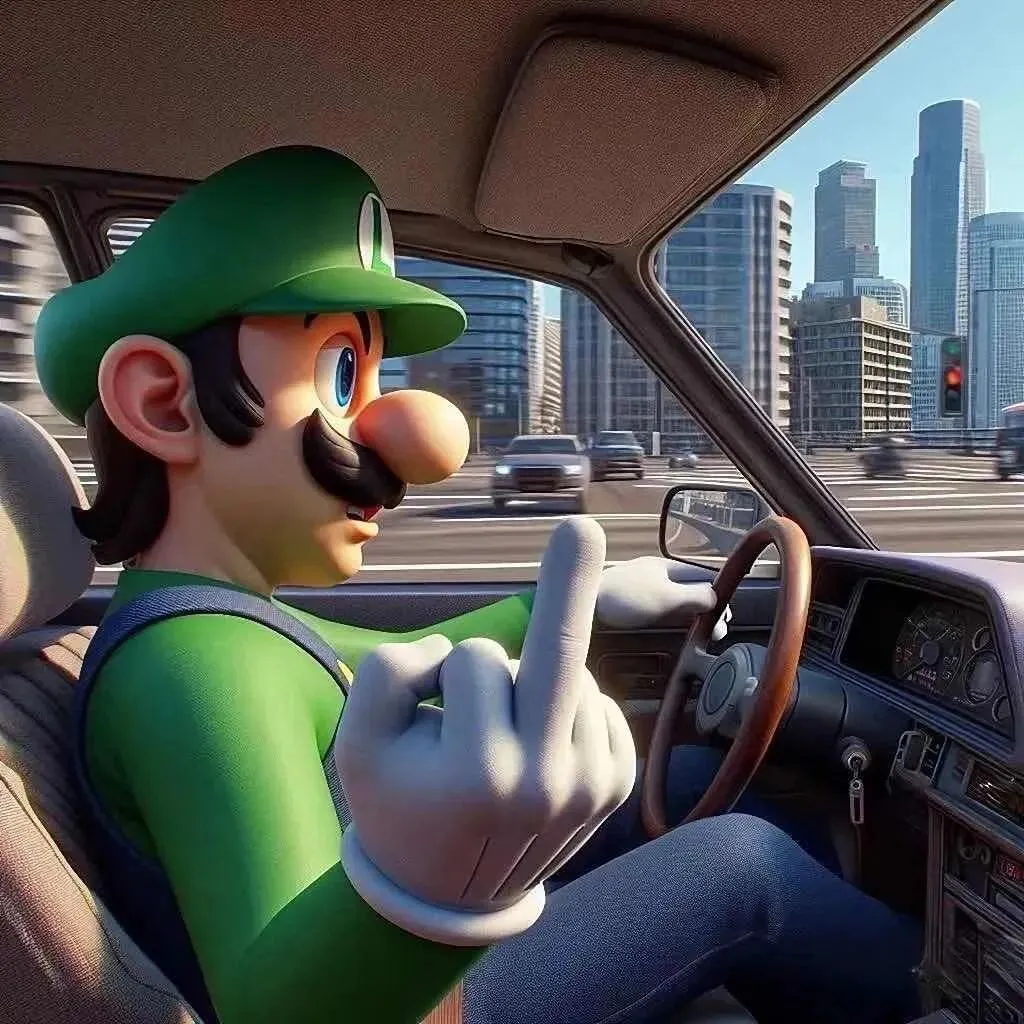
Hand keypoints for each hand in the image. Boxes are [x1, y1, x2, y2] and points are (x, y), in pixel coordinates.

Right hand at [334, 517, 636, 945]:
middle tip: (580, 525)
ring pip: (568, 673)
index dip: (442, 671)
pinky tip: (537, 747)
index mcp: (480, 774)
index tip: (448, 681)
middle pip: (559, 656)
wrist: (446, 896)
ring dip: (532, 683)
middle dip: (569, 583)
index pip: (473, 660)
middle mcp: (546, 782)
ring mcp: (591, 786)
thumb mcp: (358, 744)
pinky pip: (596, 701)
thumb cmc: (396, 806)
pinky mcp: (616, 784)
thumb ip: (387, 675)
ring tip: (501, 741)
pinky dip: (565, 703)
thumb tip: (453, 651)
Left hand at [597, 556, 731, 638]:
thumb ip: (694, 596)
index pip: (702, 577)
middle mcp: (656, 574)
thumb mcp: (666, 597)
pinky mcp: (629, 603)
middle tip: (716, 631)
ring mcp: (642, 587)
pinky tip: (676, 629)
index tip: (726, 618)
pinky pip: (661, 607)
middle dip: (707, 608)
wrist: (581, 603)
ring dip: (692, 614)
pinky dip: (675, 618)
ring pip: (676, 599)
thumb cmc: (622, 598)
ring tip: (703, 632)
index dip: (718, 596)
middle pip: (690, 588)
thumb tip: (716, 597)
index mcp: (666, 567)